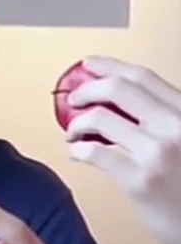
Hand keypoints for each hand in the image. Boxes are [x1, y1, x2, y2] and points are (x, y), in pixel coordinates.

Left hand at [65, 55, 180, 243]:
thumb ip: (162, 120)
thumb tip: (113, 106)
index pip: (142, 77)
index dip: (109, 66)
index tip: (88, 64)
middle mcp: (176, 125)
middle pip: (118, 89)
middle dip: (86, 90)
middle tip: (73, 100)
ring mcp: (158, 152)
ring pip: (100, 119)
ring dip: (77, 124)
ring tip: (72, 133)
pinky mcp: (140, 179)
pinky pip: (95, 152)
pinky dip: (77, 149)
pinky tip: (77, 154)